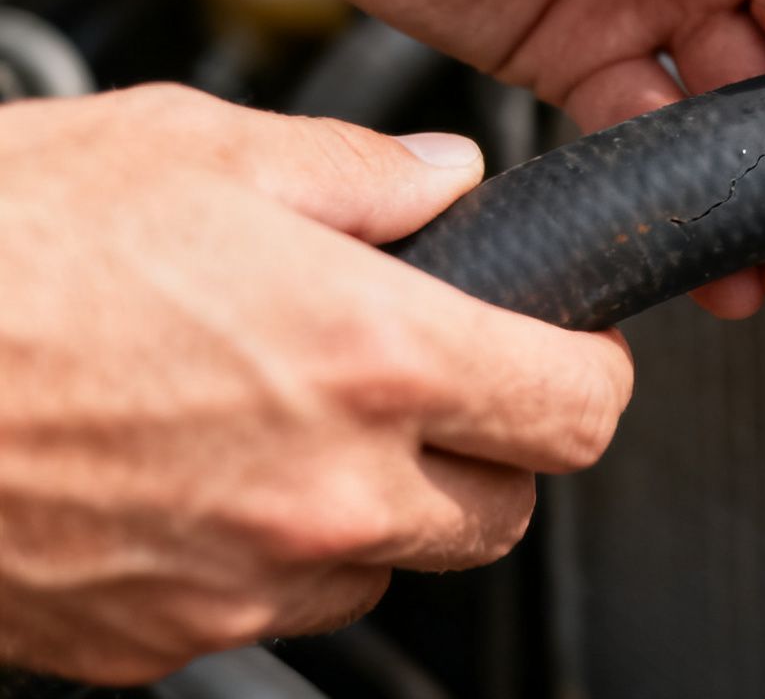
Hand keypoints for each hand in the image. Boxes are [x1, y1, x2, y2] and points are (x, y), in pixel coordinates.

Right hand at [0, 86, 633, 684]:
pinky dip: (268, 551)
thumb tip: (445, 179)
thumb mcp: (193, 148)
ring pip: (392, 567)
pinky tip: (195, 471)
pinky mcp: (159, 639)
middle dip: (488, 445)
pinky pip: (271, 608)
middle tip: (425, 380)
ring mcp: (245, 580)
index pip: (580, 409)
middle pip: (506, 508)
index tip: (558, 348)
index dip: (582, 371)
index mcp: (371, 359)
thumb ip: (359, 175)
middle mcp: (329, 489)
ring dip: (378, 503)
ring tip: (284, 415)